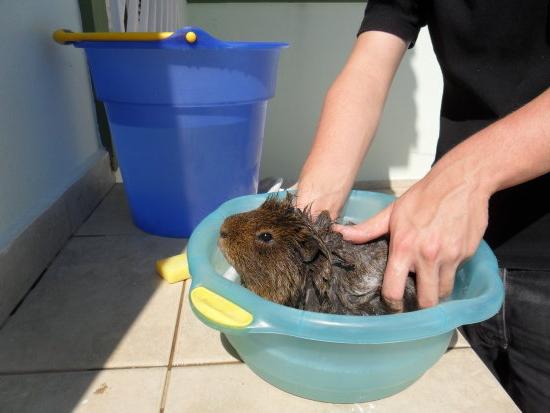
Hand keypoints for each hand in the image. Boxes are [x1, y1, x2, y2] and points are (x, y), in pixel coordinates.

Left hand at [333, 165, 490, 308]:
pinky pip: (456, 274)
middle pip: (426, 301)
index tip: (392, 306)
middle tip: (414, 300)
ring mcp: (450, 257)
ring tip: (428, 282)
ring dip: (436, 291)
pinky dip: (449, 273)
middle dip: (419, 305)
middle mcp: (427, 256)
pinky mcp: (467, 254)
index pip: (394, 290)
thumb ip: (367, 230)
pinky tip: (442, 261)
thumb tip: (339, 233)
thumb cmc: (423, 196)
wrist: (461, 181)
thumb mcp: (391, 212)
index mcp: (404, 247)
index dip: (392, 304)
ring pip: (444, 292)